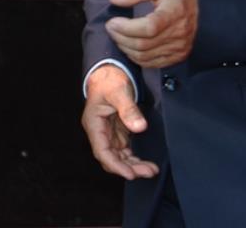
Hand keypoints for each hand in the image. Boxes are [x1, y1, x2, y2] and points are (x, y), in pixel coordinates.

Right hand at [81, 64, 157, 179]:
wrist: (110, 72)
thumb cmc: (109, 80)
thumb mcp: (119, 91)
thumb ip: (129, 109)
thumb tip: (139, 127)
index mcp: (94, 124)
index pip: (102, 151)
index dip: (115, 165)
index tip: (130, 174)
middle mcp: (100, 132)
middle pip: (111, 158)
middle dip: (129, 168)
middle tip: (148, 172)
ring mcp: (109, 133)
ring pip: (119, 157)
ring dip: (133, 165)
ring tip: (151, 170)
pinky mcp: (118, 132)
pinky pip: (124, 151)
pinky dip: (134, 159)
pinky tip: (146, 163)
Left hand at [105, 0, 197, 67]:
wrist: (204, 10)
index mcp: (174, 13)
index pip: (148, 27)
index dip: (126, 27)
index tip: (113, 21)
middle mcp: (177, 34)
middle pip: (143, 44)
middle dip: (120, 37)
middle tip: (111, 27)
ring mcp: (178, 49)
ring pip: (144, 56)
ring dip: (125, 47)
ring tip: (117, 35)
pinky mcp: (176, 57)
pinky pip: (151, 63)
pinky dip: (135, 57)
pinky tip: (129, 46)